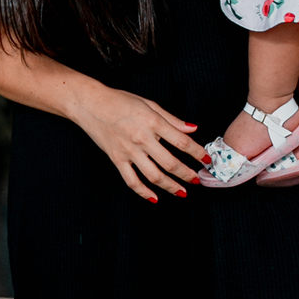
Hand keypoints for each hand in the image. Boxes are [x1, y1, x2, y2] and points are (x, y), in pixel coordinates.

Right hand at [72, 86, 206, 201]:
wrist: (90, 104)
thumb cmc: (120, 101)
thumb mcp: (149, 104)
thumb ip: (172, 119)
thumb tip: (192, 129)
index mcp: (153, 123)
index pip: (182, 143)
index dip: (198, 153)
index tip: (207, 160)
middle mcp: (142, 139)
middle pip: (170, 163)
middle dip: (187, 174)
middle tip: (197, 180)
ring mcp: (129, 151)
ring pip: (154, 176)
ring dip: (170, 186)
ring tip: (182, 192)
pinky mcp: (116, 159)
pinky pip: (132, 181)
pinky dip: (143, 192)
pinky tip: (154, 198)